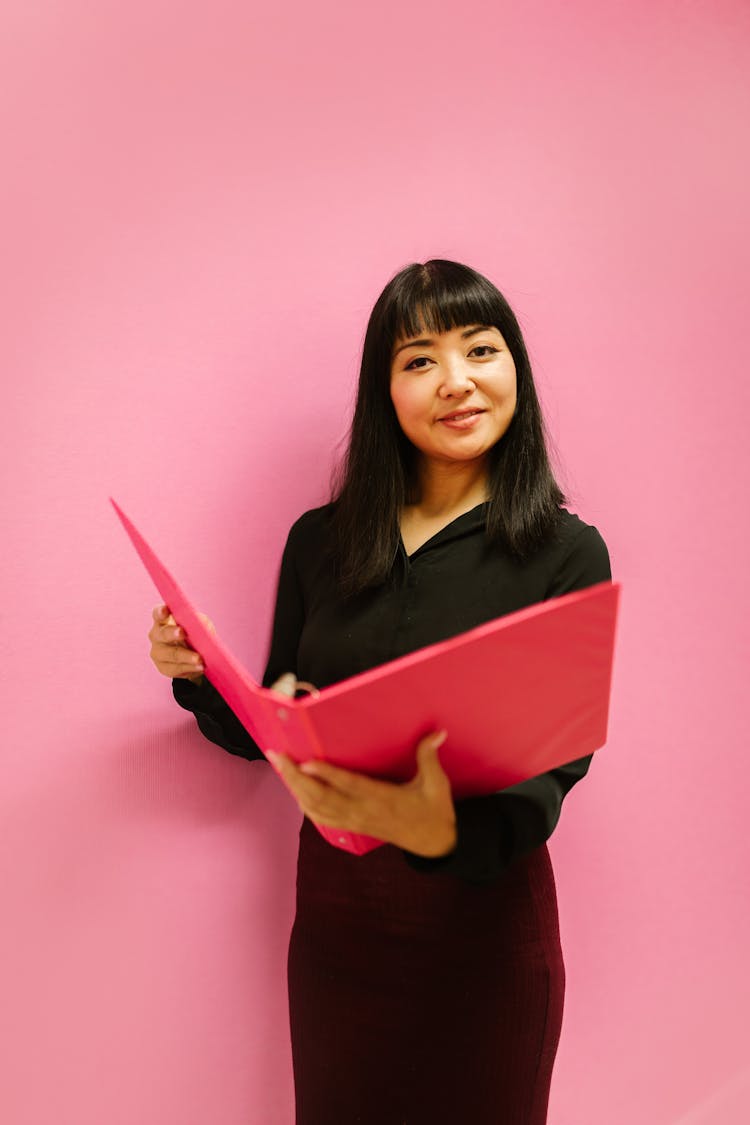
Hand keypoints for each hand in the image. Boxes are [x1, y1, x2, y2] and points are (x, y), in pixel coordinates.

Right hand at [148, 604, 213, 683]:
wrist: (194, 658)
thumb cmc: (194, 635)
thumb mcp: (199, 625)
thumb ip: (200, 622)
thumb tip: (202, 625)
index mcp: (164, 620)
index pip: (158, 614)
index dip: (160, 612)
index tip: (166, 610)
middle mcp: (156, 635)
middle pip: (163, 634)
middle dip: (173, 633)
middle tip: (183, 633)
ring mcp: (158, 652)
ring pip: (171, 654)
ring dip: (186, 656)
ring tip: (199, 659)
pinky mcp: (164, 667)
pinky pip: (177, 668)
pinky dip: (190, 667)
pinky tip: (200, 667)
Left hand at [263, 682, 456, 857]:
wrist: (434, 843)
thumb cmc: (434, 810)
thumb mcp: (437, 784)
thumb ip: (429, 757)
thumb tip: (436, 732)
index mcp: (383, 799)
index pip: (350, 786)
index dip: (327, 775)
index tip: (307, 761)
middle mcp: (364, 812)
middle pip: (323, 797)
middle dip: (297, 778)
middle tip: (278, 757)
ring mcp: (355, 821)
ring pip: (317, 808)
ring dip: (295, 788)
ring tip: (280, 768)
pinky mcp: (352, 827)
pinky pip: (322, 818)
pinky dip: (305, 805)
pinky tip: (294, 792)